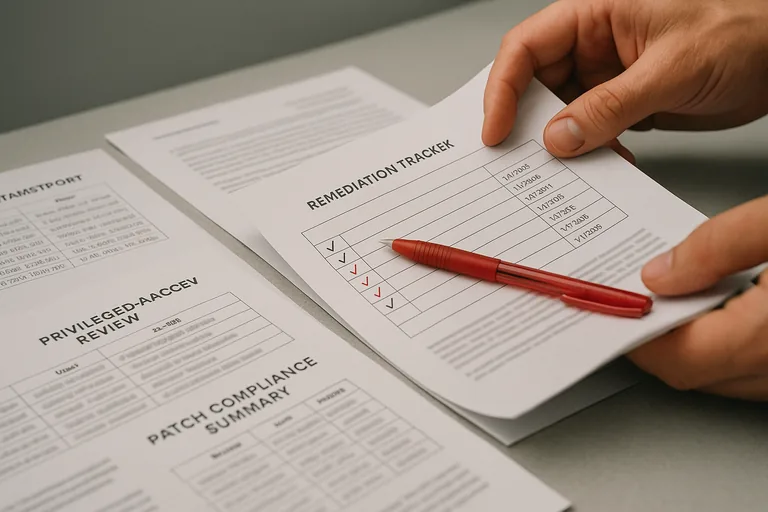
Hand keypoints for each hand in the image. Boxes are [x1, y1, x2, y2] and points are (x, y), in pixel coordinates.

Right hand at [482, 0, 767, 156]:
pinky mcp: (625, 104)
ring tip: (561, 171)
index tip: (495, 131)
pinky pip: (590, 131)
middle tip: (517, 160)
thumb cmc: (745, 29)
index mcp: (596, 14)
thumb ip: (610, 105)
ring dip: (559, 144)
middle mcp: (595, 44)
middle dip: (525, 122)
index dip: (502, 89)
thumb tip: (558, 138)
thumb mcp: (672, 68)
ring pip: (560, 113)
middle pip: (535, 83)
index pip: (526, 47)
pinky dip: (589, 152)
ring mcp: (608, 76)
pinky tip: (600, 165)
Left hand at [626, 196, 767, 399]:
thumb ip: (717, 246)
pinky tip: (719, 302)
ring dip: (691, 338)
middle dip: (656, 335)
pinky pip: (751, 365)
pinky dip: (725, 339)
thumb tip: (659, 274)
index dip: (633, 336)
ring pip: (723, 372)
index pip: (677, 359)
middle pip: (696, 370)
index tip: (607, 309)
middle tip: (631, 298)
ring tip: (672, 294)